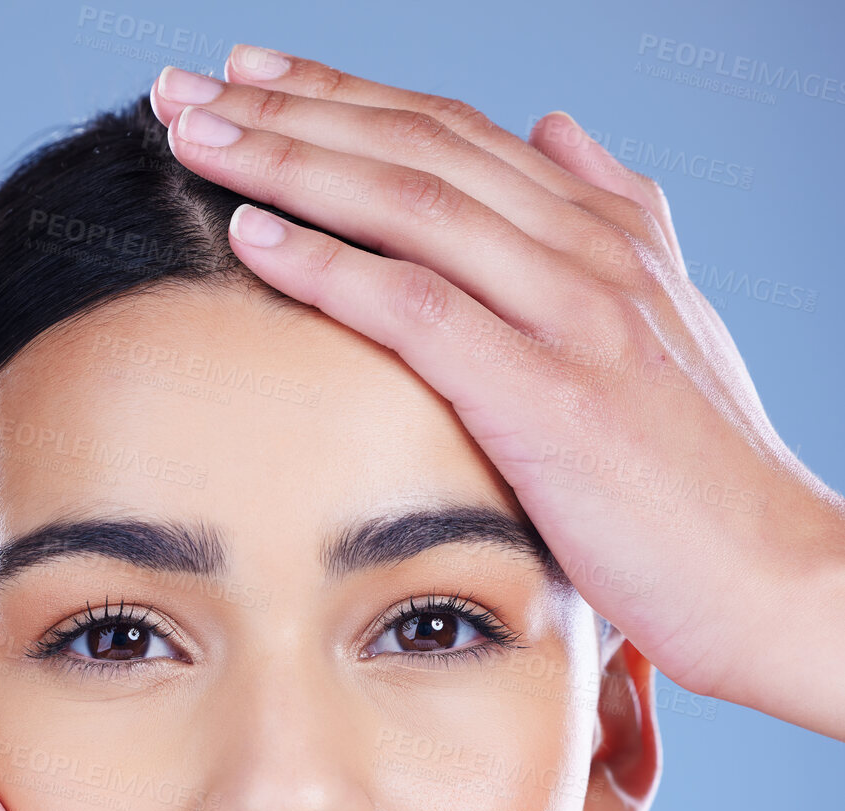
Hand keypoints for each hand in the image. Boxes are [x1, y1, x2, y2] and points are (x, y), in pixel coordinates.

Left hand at [153, 49, 844, 737]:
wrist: (779, 578)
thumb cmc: (708, 481)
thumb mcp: (668, 327)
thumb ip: (614, 223)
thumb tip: (559, 134)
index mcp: (609, 232)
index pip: (456, 135)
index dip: (347, 98)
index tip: (256, 79)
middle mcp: (590, 250)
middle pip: (416, 144)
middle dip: (290, 108)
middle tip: (183, 85)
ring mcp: (574, 315)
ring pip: (410, 203)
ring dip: (287, 161)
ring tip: (191, 135)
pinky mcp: (553, 396)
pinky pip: (421, 308)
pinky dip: (329, 266)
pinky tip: (251, 238)